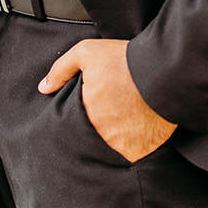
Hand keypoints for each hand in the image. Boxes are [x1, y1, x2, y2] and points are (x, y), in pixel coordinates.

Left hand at [39, 39, 176, 163]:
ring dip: (113, 140)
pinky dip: (133, 146)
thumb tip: (44, 88)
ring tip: (122, 123)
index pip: (73, 127)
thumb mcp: (86, 53)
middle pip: (93, 138)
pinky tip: (135, 130)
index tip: (90, 110)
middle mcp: (103, 135)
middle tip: (108, 115)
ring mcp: (124, 145)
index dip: (80, 118)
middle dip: (97, 130)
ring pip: (112, 149)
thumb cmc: (124, 60)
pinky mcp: (144, 149)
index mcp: (86, 113)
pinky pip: (133, 153)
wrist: (164, 69)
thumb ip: (61, 69)